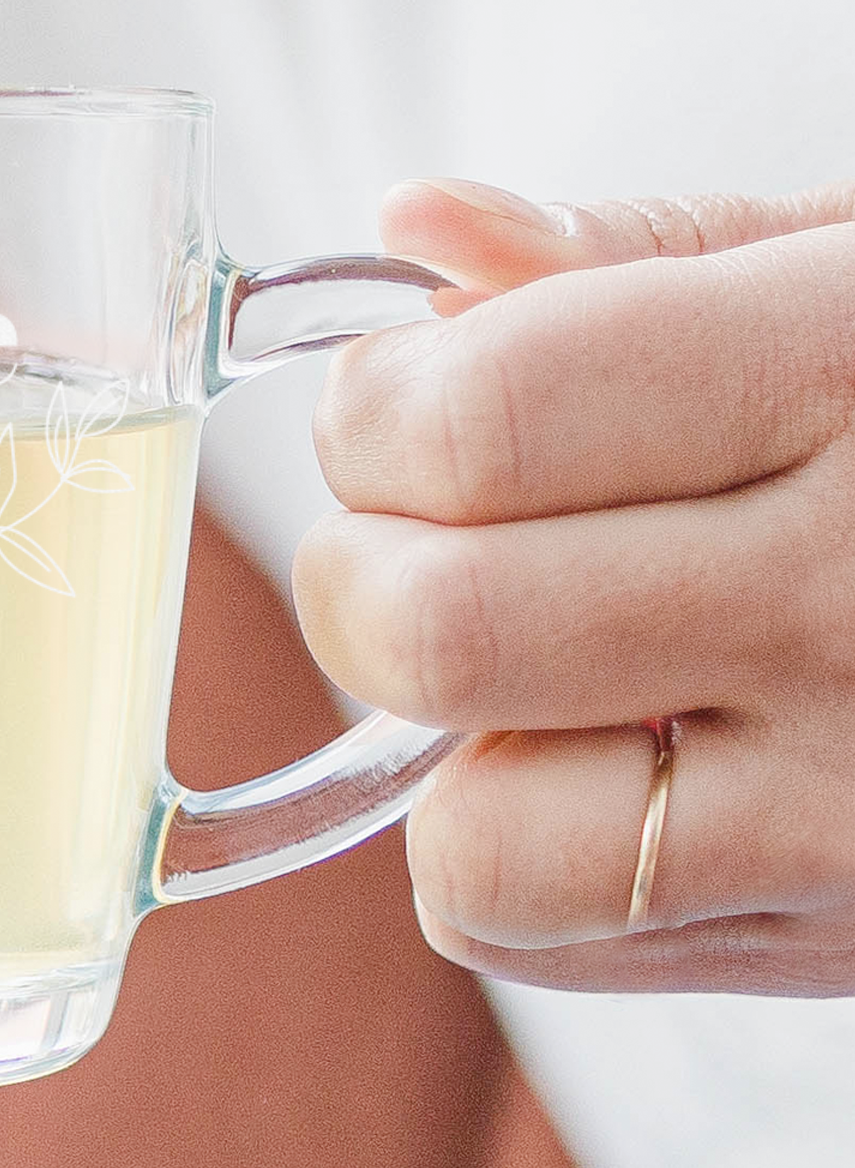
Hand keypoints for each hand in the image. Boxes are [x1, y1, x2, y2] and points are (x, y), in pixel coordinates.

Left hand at [294, 178, 854, 994]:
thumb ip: (638, 254)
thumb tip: (417, 231)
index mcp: (852, 377)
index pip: (480, 427)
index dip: (374, 412)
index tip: (392, 403)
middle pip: (440, 631)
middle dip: (361, 572)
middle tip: (415, 534)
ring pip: (473, 840)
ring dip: (436, 744)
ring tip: (522, 663)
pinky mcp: (838, 935)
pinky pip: (537, 933)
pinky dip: (509, 850)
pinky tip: (609, 754)